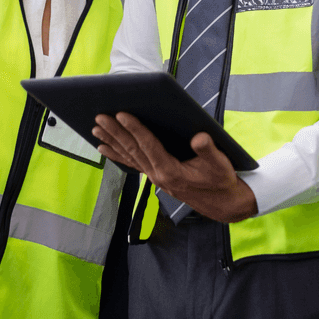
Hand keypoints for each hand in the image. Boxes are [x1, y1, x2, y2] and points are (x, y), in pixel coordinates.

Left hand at [93, 112, 256, 221]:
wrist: (222, 204)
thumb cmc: (221, 181)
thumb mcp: (220, 164)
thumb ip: (208, 150)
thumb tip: (199, 137)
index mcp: (171, 171)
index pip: (148, 146)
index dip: (135, 129)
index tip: (122, 114)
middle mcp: (158, 175)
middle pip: (133, 150)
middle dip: (116, 132)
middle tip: (100, 117)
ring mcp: (155, 178)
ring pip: (129, 156)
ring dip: (112, 142)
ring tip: (96, 129)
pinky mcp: (156, 177)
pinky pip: (132, 164)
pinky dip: (117, 155)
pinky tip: (105, 147)